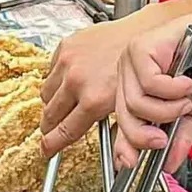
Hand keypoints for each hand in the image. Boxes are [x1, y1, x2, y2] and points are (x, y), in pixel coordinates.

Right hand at [39, 11, 149, 157]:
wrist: (145, 33)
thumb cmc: (142, 67)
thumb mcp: (133, 107)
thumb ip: (120, 132)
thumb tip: (118, 158)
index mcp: (94, 99)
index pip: (64, 131)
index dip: (52, 145)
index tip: (47, 150)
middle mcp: (76, 80)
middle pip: (49, 114)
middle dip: (49, 127)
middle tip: (51, 132)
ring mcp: (68, 62)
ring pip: (45, 94)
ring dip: (51, 103)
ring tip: (62, 106)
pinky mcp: (65, 46)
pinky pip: (50, 71)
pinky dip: (56, 80)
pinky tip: (69, 81)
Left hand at [112, 11, 191, 168]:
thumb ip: (180, 139)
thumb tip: (169, 165)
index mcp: (140, 90)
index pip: (122, 122)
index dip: (125, 145)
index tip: (131, 163)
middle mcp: (132, 75)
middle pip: (124, 116)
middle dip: (145, 135)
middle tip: (164, 139)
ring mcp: (134, 60)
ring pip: (134, 102)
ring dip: (167, 109)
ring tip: (186, 100)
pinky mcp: (143, 47)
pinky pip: (148, 82)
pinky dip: (172, 89)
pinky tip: (188, 83)